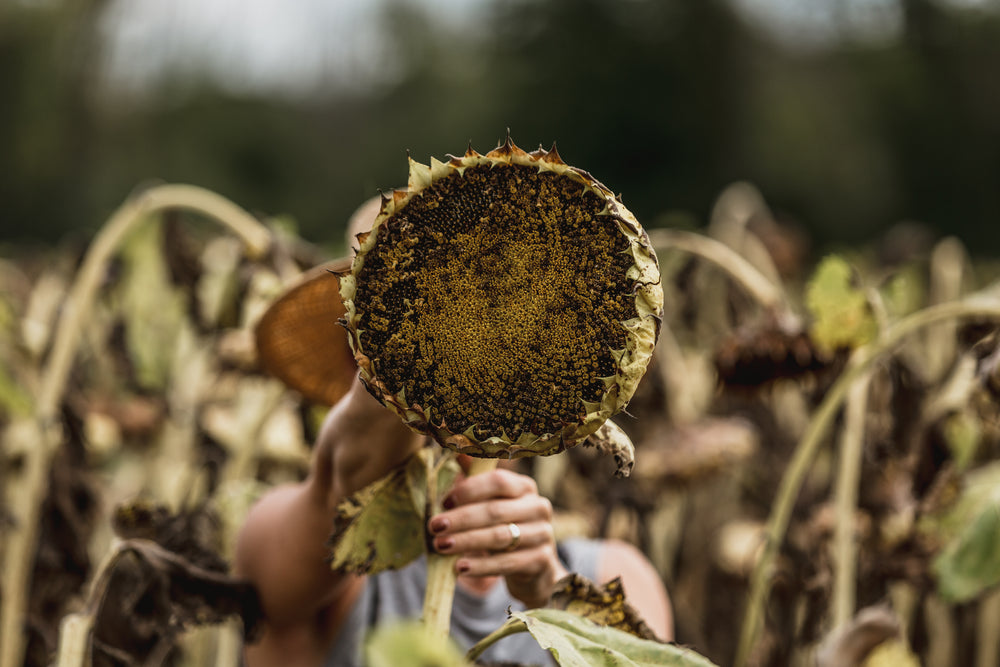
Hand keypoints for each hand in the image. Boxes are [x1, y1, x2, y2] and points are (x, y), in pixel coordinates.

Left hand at [427, 461, 568, 608]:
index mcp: (524, 487)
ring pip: (500, 536)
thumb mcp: (492, 503)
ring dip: (467, 541)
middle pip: (495, 510)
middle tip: (434, 527)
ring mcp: (543, 534)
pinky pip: (507, 562)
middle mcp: (538, 507)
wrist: (534, 567)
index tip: (444, 502)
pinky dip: (481, 566)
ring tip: (441, 546)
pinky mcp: (541, 560)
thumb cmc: (505, 528)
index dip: (469, 489)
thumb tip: (459, 451)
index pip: (497, 481)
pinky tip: (460, 568)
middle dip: (461, 518)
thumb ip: (476, 480)